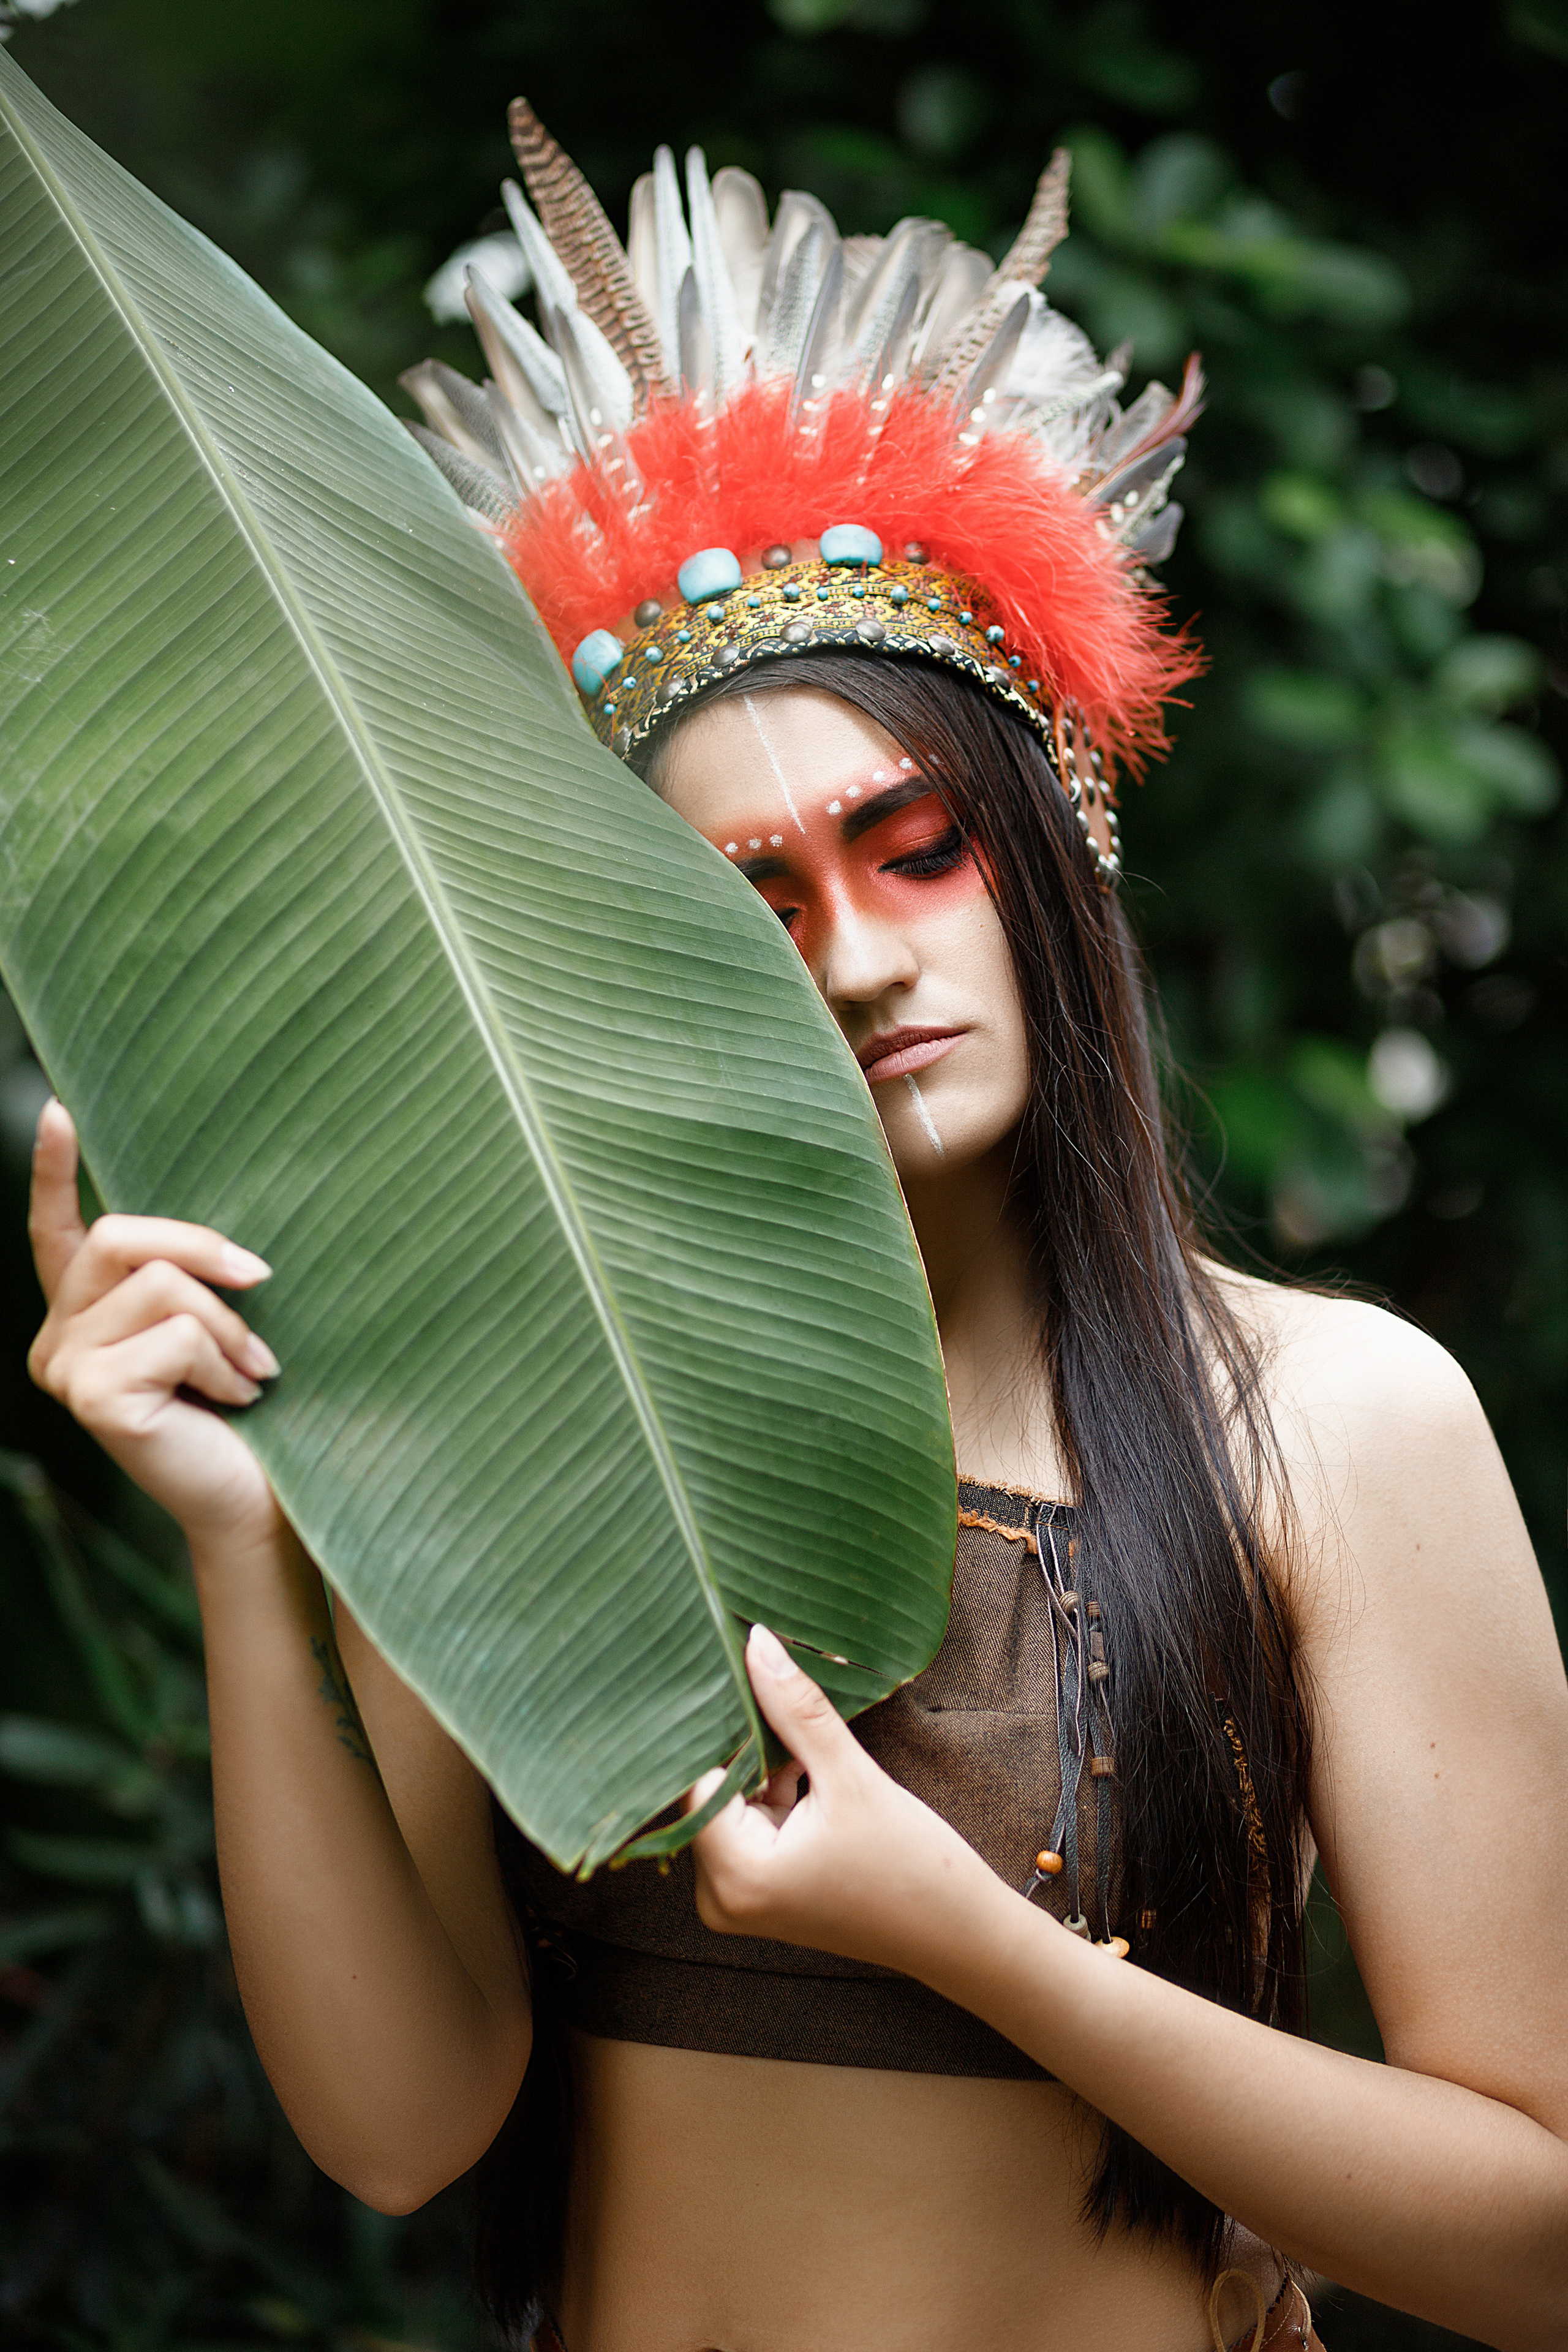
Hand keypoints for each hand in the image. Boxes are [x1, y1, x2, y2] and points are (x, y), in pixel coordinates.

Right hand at [27, 1099, 282, 1547]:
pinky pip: (175, 1336)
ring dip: (228, 1327)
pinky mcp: (92, 1397)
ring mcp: (64, 1370)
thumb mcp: (211, 1325)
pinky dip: (223, 1363)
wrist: (252, 1500)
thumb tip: (223, 1242)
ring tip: (252, 1372)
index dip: (52, 1170)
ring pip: (160, 1287)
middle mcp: (56, 1340)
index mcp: (82, 1314)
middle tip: (261, 1282)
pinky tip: (234, 1401)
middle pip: (119, 1238)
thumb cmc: (242, 1411)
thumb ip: (187, 1277)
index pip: (55, 1231)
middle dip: (202, 1251)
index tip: (59, 1110)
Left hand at [689, 1624, 1009, 1985]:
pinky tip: (810, 1776)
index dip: (723, 1725)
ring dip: (764, 1767)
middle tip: (782, 1704)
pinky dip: (773, 1793)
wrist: (956, 1934)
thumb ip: (796, 1710)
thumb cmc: (912, 1866)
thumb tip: (756, 1641)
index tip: (740, 1673)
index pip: (698, 1777)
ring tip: (808, 1751)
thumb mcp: (850, 1777)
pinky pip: (747, 1824)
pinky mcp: (757, 1892)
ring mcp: (738, 1898)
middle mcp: (721, 1896)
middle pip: (711, 1790)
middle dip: (747, 1745)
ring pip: (731, 1802)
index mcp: (735, 1876)